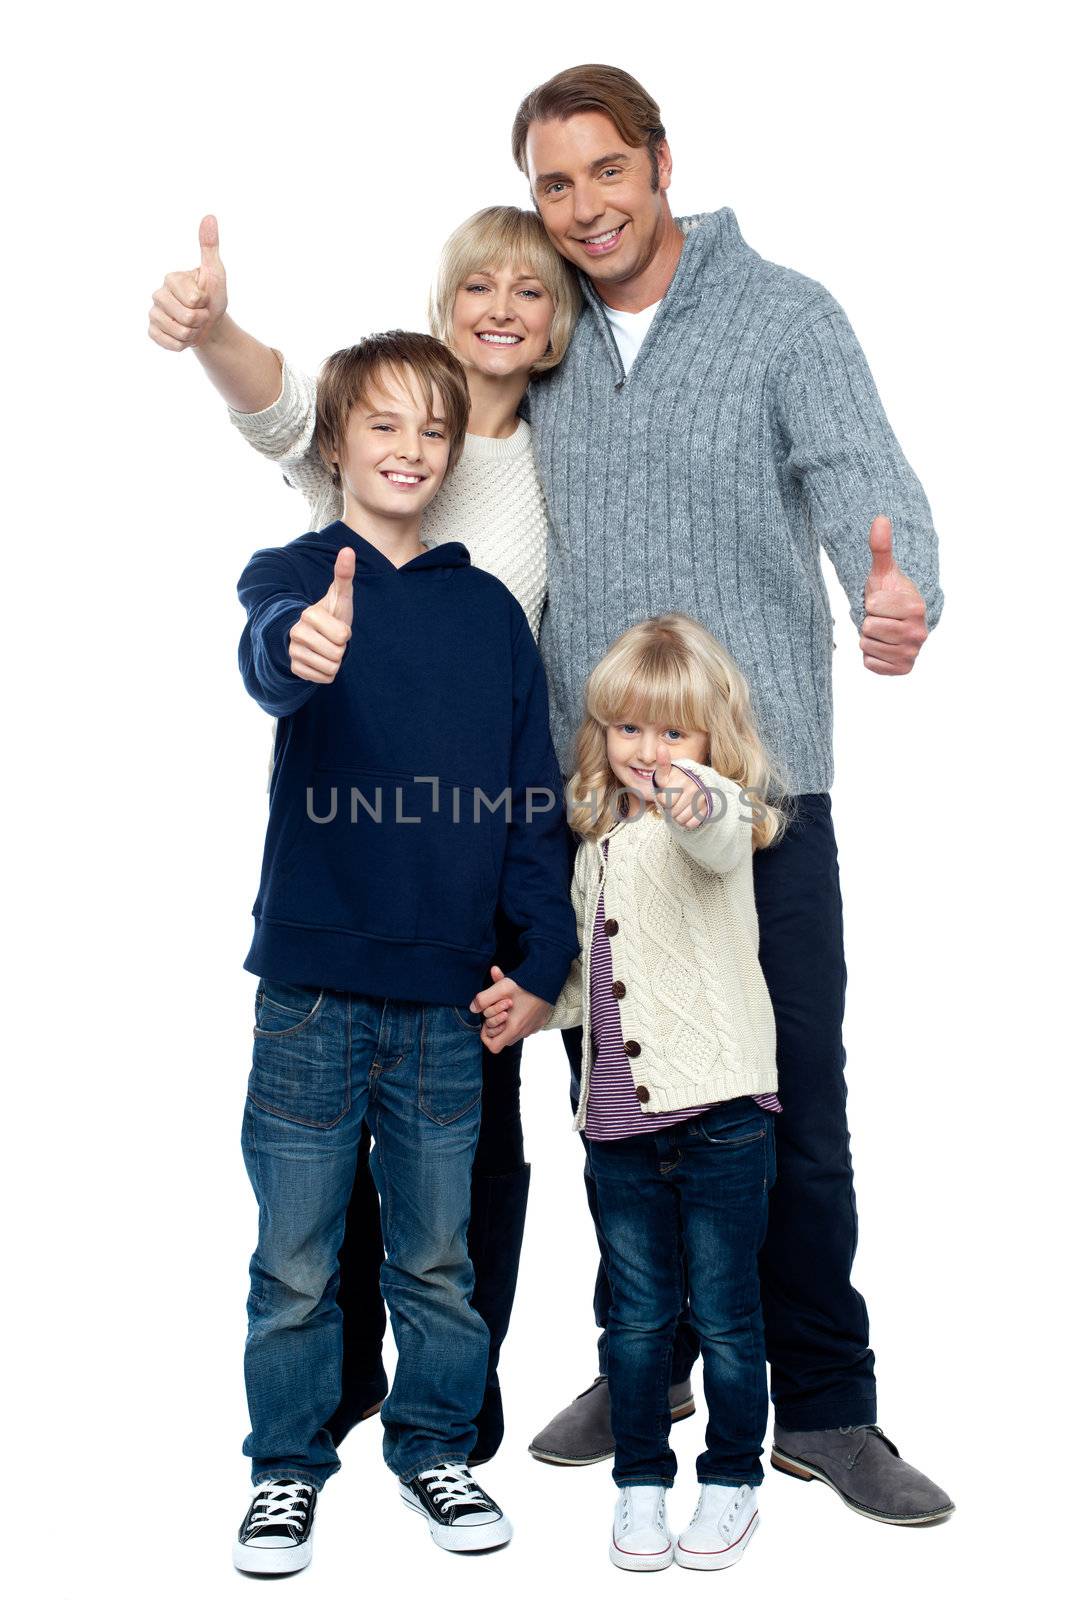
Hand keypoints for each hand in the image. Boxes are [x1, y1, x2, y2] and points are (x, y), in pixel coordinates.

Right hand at [148, 214, 228, 350]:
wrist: (209, 325)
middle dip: (200, 320)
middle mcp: (158, 294)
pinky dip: (182, 345)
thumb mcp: (215, 272)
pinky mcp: (152, 332)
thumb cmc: (213, 297)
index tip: (204, 298)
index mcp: (171, 278)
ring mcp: (153, 313)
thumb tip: (210, 217)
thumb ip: (209, 247)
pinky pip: (170, 344)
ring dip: (193, 333)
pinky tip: (183, 336)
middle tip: (200, 313)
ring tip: (193, 325)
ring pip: (179, 332)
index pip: (193, 299)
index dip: (205, 303)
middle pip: (187, 317)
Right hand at [288, 549, 354, 683]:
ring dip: (335, 662)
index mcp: (308, 614)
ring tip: (328, 649)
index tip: (337, 626)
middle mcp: (296, 633)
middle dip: (341, 648)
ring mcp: (293, 652)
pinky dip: (327, 673)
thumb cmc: (332, 614)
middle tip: (333, 639)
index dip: (345, 633)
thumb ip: (344, 575)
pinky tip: (320, 660)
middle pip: (337, 654)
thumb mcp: (340, 597)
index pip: (342, 636)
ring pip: (331, 668)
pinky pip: (323, 679)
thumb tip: (348, 550)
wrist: (314, 635)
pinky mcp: (295, 669)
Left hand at [470, 964, 551, 1052]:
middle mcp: (524, 1032)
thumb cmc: (525, 985)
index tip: (487, 1023)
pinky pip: (526, 1026)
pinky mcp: (540, 1022)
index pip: (494, 1047)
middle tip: (497, 1010)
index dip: (486, 1037)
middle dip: (496, 1026)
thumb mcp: (500, 988)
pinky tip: (520, 1003)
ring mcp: (533, 1028)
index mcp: (513, 1029)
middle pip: (503, 1039)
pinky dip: (519, 1018)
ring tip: (508, 1004)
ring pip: (514, 1032)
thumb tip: (473, 1008)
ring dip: (508, 1021)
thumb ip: (483, 999)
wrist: (549, 980)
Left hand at [650, 741, 708, 828]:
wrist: (697, 786)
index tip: (667, 792)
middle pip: (673, 812)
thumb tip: (660, 746)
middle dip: (671, 809)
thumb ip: (662, 763)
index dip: (662, 800)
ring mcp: (702, 799)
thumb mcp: (666, 774)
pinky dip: (688, 822)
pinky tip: (689, 812)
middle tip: (675, 800)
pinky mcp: (708, 809)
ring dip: (678, 816)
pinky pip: (691, 823)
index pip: (664, 801)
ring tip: (681, 806)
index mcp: (681, 779)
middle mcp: (694, 787)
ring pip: (681, 819)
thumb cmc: (676, 781)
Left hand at [860, 515, 928, 674]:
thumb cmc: (889, 594)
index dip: (870, 603)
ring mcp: (912, 653)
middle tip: (880, 618)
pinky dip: (870, 655)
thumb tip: (880, 518)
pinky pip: (869, 663)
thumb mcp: (883, 571)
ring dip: (868, 638)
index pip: (872, 607)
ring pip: (867, 645)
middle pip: (868, 628)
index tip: (882, 603)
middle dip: (868, 621)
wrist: (899, 620)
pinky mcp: (903, 669)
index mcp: (915, 607)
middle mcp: (919, 632)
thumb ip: (881, 548)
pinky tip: (882, 646)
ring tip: (881, 630)